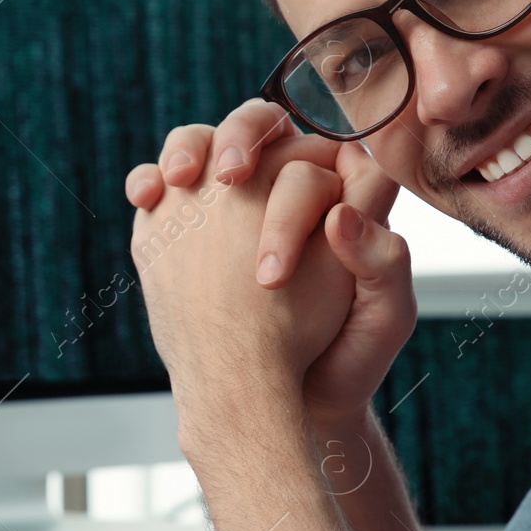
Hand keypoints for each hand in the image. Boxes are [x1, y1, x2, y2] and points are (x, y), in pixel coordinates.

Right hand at [126, 101, 417, 426]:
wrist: (286, 400)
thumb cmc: (345, 360)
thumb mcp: (384, 317)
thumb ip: (383, 263)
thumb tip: (342, 215)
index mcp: (341, 204)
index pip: (328, 149)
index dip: (310, 153)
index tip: (294, 181)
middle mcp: (282, 193)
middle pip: (259, 130)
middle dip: (239, 136)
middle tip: (228, 174)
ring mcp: (230, 210)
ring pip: (206, 148)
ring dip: (188, 148)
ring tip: (177, 178)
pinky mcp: (189, 229)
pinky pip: (164, 189)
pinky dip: (149, 183)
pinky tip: (146, 199)